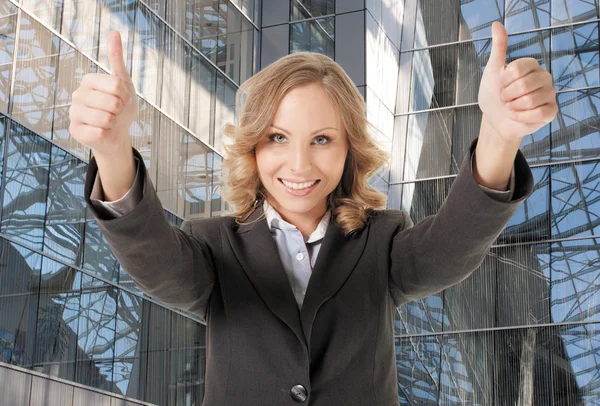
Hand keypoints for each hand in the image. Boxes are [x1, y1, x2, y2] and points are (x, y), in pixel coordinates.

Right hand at [69, 30, 137, 156]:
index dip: (126, 96)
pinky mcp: (75, 131)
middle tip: (116, 113)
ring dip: (114, 123)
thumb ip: (117, 59)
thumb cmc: (121, 108)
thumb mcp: (123, 82)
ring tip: (109, 122)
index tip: (122, 99)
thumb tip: (114, 32)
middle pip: (113, 102)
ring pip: (106, 118)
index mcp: (89, 80)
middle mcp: (78, 94)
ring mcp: (74, 113)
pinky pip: (99, 132)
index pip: (116, 85)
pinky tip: (102, 132)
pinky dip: (106, 134)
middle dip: (120, 110)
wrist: (118, 134)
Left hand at [478, 22, 557, 141]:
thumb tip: (496, 24)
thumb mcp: (492, 70)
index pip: (517, 68)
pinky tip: (517, 116)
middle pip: (524, 84)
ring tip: (512, 107)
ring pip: (530, 100)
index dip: (504, 80)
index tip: (501, 84)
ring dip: (513, 107)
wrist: (494, 120)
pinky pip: (537, 113)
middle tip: (506, 98)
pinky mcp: (551, 111)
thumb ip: (498, 48)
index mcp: (531, 65)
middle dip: (507, 95)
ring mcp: (550, 94)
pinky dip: (521, 117)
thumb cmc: (494, 95)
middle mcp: (544, 77)